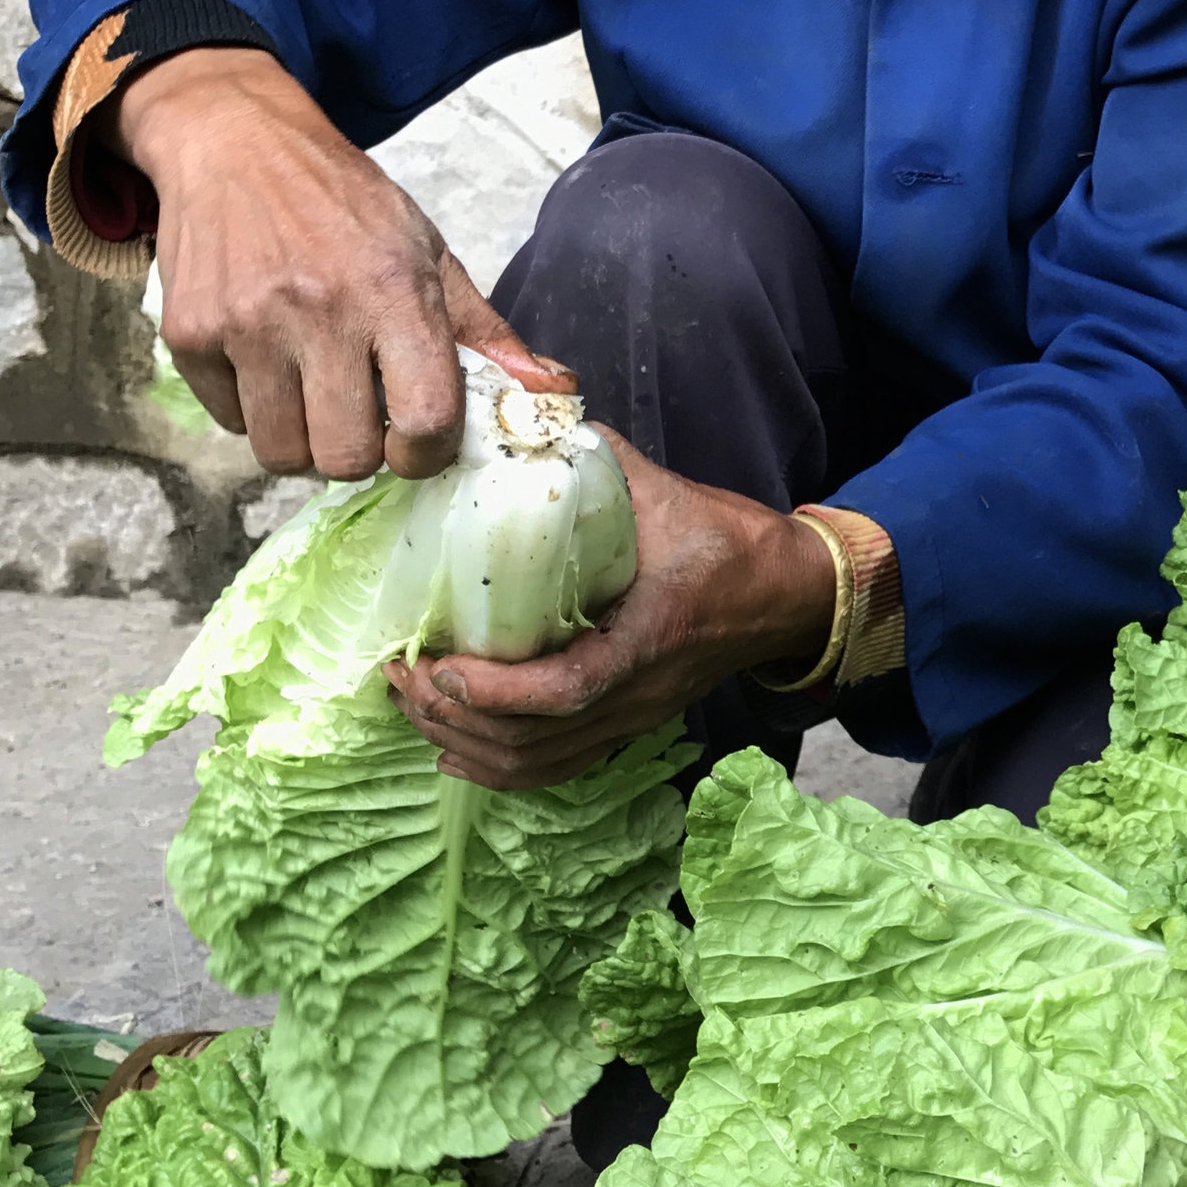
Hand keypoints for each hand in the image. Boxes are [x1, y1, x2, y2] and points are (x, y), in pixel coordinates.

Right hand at [118, 47, 569, 479]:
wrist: (235, 142)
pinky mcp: (189, 334)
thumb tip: (553, 392)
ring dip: (303, 440)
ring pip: (282, 454)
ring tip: (312, 394)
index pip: (425, 419)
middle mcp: (318, 310)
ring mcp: (246, 325)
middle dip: (360, 451)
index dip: (425, 453)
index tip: (417, 442)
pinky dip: (252, 410)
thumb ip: (484, 332)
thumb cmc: (344, 204)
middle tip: (359, 415)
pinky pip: (229, 423)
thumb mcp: (426, 251)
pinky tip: (266, 364)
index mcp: (393, 291)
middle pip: (346, 457)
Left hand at [383, 437, 838, 789]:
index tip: (441, 665)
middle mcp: (637, 694)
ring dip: (465, 742)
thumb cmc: (729, 543)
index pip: (567, 689)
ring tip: (413, 701)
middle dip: (453, 715)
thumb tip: (523, 418)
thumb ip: (595, 459)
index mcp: (648, 637)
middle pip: (534, 740)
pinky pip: (556, 768)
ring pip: (537, 764)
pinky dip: (497, 768)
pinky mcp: (627, 726)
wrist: (786, 595)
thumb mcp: (666, 493)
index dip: (496, 691)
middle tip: (400, 673)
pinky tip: (453, 750)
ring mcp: (632, 719)